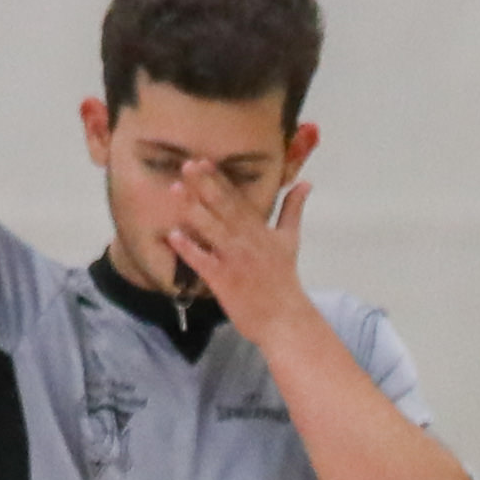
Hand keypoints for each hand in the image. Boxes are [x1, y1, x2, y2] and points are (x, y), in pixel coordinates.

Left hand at [147, 161, 317, 341]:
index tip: (203, 161)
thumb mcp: (291, 240)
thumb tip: (305, 183)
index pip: (237, 199)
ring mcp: (235, 260)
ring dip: (194, 209)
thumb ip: (293, 209)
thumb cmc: (284, 280)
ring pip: (213, 229)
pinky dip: (189, 249)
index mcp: (260, 230)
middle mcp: (247, 241)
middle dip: (204, 185)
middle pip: (223, 208)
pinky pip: (204, 262)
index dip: (218, 179)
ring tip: (175, 190)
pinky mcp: (225, 281)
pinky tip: (173, 236)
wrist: (286, 318)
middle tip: (187, 165)